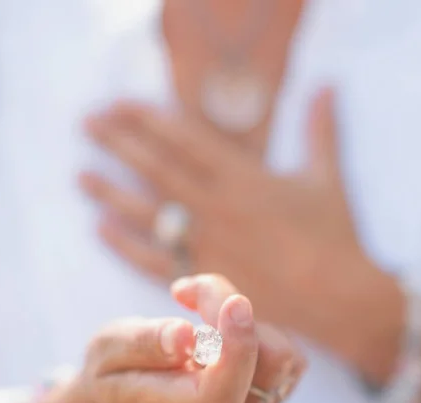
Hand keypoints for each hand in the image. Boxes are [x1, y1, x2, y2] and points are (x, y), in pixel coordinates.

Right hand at [36, 275, 305, 402]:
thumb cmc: (112, 374)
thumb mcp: (108, 352)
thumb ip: (144, 344)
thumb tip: (184, 334)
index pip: (223, 392)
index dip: (237, 346)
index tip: (234, 302)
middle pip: (270, 363)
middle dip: (234, 312)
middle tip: (188, 292)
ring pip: (284, 355)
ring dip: (244, 317)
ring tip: (196, 305)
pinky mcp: (266, 391)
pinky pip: (284, 352)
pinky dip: (255, 325)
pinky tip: (216, 321)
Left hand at [81, 88, 399, 374]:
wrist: (339, 298)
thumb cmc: (335, 237)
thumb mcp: (327, 178)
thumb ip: (320, 130)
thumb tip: (327, 85)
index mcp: (245, 177)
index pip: (185, 139)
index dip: (148, 119)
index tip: (119, 105)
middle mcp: (218, 207)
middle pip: (157, 169)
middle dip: (119, 143)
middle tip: (88, 124)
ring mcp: (206, 244)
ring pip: (148, 212)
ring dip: (111, 192)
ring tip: (81, 176)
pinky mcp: (203, 279)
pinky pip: (154, 259)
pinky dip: (125, 244)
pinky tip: (101, 228)